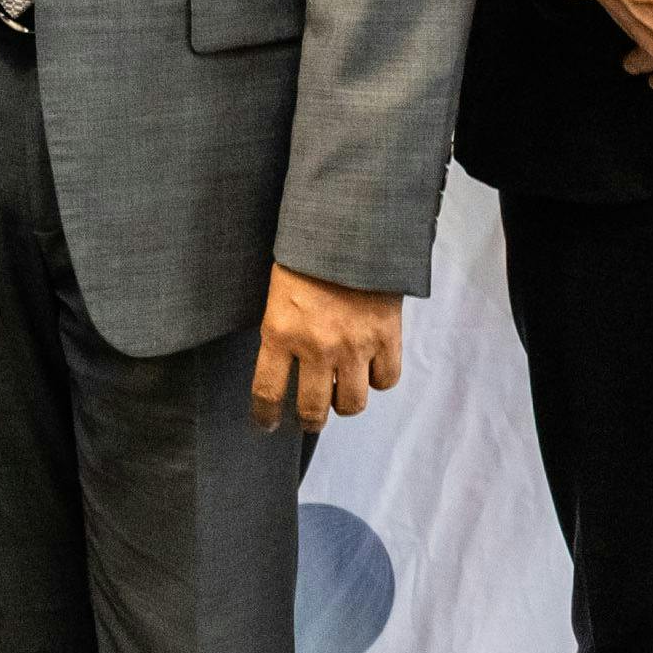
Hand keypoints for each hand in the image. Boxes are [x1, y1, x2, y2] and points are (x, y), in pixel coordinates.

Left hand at [250, 264, 401, 432]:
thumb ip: (280, 331)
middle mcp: (317, 346)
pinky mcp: (387, 338)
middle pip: (313, 410)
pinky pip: (385, 380)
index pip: (267, 391)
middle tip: (309, 419)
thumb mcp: (277, 292)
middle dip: (308, 421)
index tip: (266, 423)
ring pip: (352, 403)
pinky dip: (377, 379)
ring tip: (340, 392)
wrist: (351, 228)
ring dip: (344, 403)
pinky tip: (369, 368)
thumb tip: (283, 366)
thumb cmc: (307, 256)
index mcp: (280, 331)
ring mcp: (355, 345)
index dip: (265, 415)